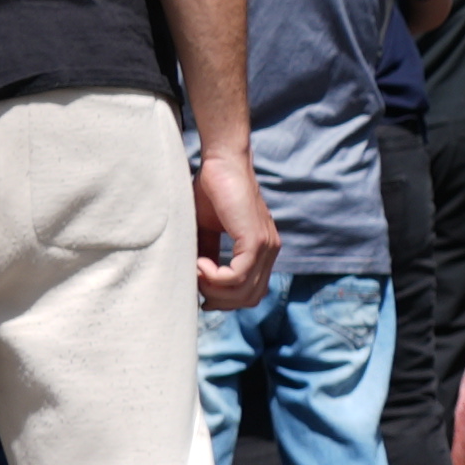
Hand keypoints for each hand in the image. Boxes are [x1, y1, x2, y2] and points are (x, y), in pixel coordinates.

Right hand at [192, 141, 278, 312]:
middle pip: (250, 298)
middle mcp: (269, 251)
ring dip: (214, 290)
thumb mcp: (207, 231)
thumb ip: (208, 254)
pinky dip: (215, 277)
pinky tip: (200, 264)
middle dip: (220, 300)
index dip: (226, 300)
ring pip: (245, 292)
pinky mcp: (256, 240)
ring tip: (196, 271)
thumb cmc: (211, 191)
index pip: (252, 293)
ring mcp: (266, 247)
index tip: (201, 293)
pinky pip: (237, 277)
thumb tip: (196, 281)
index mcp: (261, 251)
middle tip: (196, 287)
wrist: (222, 163)